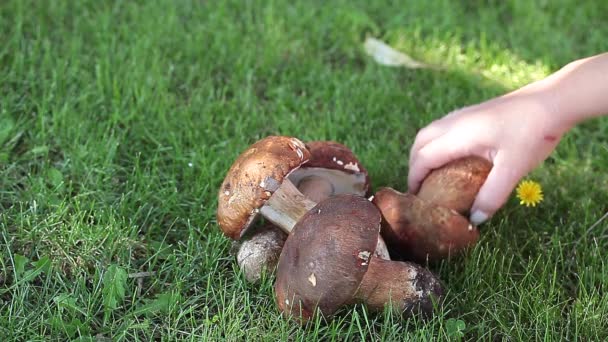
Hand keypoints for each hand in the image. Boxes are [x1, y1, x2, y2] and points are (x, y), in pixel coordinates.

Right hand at [407, 88, 568, 224]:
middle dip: (414, 164)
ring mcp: (464, 114)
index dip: (414, 178)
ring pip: (430, 132)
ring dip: (424, 152)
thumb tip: (475, 219)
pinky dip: (437, 144)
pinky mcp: (475, 112)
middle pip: (420, 142)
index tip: (414, 197)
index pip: (423, 157)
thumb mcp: (514, 169)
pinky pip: (444, 128)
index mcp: (459, 135)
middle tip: (419, 187)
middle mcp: (455, 122)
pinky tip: (452, 156)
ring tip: (431, 173)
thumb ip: (493, 195)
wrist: (554, 100)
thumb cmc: (534, 132)